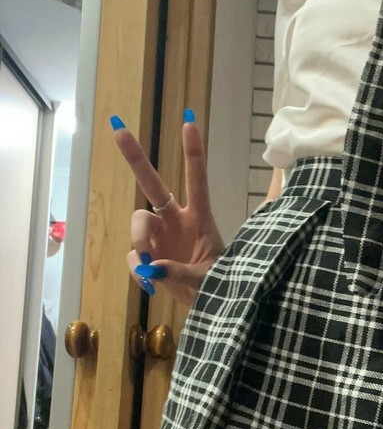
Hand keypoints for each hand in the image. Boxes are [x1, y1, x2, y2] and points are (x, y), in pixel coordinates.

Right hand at [114, 112, 226, 306]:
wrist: (208, 305)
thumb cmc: (217, 284)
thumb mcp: (207, 279)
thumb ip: (181, 272)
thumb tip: (152, 268)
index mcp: (200, 218)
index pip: (197, 180)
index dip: (193, 152)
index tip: (190, 123)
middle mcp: (176, 220)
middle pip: (153, 184)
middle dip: (136, 157)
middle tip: (118, 128)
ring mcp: (158, 235)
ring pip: (137, 222)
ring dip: (140, 241)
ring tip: (152, 268)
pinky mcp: (145, 254)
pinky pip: (133, 255)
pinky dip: (137, 269)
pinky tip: (149, 283)